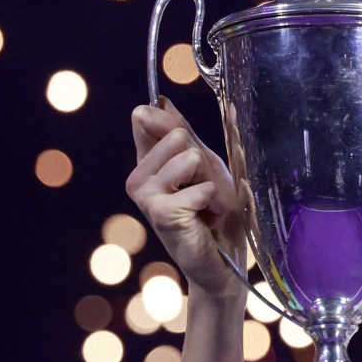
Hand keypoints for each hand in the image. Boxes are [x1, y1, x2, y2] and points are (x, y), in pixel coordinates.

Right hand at [125, 98, 247, 300]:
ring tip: (206, 206)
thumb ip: (184, 135)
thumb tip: (160, 100)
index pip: (148, 118)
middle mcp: (138, 177)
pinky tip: (206, 220)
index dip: (172, 123)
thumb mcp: (205, 167)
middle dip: (205, 162)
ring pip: (190, 158)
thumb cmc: (217, 214)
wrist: (223, 261)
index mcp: (147, 162)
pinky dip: (214, 203)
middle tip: (205, 191)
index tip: (188, 145)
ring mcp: (145, 194)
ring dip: (212, 184)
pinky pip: (200, 187)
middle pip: (179, 135)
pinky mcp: (159, 211)